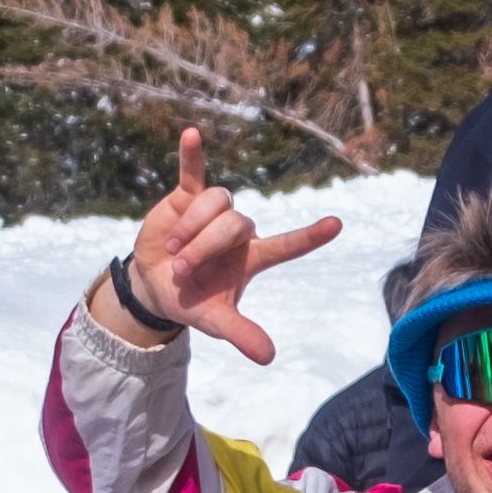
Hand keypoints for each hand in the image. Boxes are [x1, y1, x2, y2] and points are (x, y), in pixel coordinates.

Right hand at [104, 125, 345, 364]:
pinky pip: (193, 173)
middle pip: (235, 223)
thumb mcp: (214, 321)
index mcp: (253, 258)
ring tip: (173, 251)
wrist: (154, 285)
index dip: (309, 236)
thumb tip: (269, 357)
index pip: (287, 246)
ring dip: (192, 226)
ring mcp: (214, 212)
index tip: (336, 224)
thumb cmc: (191, 302)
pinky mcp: (187, 197)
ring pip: (216, 202)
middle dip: (205, 246)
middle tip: (183, 270)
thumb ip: (241, 334)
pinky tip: (191, 135)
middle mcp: (239, 232)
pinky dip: (191, 155)